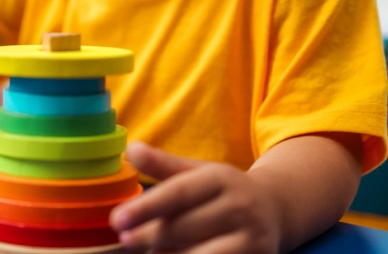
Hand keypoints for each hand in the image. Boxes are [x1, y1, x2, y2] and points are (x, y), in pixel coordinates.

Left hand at [110, 142, 281, 253]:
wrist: (276, 209)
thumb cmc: (222, 191)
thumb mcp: (196, 172)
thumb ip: (162, 164)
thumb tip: (130, 150)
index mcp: (221, 178)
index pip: (179, 193)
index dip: (145, 207)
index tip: (117, 220)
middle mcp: (240, 207)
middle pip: (184, 227)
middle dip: (149, 235)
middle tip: (125, 239)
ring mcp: (252, 238)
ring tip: (150, 251)